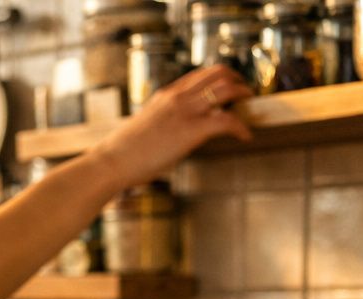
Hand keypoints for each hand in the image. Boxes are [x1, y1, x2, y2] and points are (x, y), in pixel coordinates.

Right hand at [88, 66, 252, 187]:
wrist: (112, 162)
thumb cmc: (123, 152)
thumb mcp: (145, 126)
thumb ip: (163, 122)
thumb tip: (172, 134)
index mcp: (166, 95)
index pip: (200, 75)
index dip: (220, 78)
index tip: (229, 87)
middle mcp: (177, 97)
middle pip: (217, 73)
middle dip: (237, 80)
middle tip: (245, 92)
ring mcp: (185, 111)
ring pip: (226, 89)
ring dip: (243, 94)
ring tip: (250, 105)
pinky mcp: (191, 130)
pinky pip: (226, 121)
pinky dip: (241, 127)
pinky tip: (245, 136)